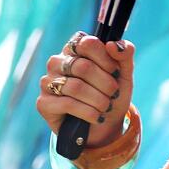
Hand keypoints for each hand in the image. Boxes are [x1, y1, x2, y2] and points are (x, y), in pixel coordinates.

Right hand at [35, 33, 134, 149]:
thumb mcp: (124, 74)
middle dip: (106, 84)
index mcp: (75, 50)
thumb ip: (125, 54)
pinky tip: (96, 117)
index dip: (106, 59)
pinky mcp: (43, 103)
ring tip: (106, 106)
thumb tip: (114, 44)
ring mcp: (47, 82)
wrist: (104, 125)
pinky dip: (89, 112)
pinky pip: (67, 104)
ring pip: (76, 87)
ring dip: (99, 100)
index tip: (116, 72)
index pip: (87, 44)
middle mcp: (57, 62)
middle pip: (83, 67)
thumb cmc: (111, 94)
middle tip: (114, 94)